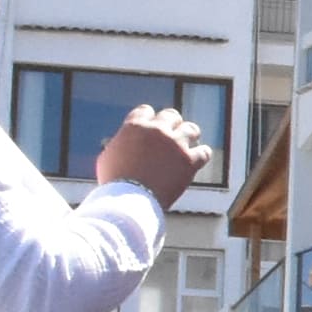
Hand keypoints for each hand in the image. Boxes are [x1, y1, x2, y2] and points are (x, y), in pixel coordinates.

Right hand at [96, 103, 211, 203]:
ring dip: (189, 136)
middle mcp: (157, 130)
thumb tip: (121, 145)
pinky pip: (204, 152)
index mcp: (134, 126)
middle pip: (171, 115)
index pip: (146, 111)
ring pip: (191, 129)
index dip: (150, 119)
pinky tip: (198, 159)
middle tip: (172, 135)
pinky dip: (202, 154)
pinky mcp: (188, 161)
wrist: (128, 200)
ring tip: (188, 144)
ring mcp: (175, 144)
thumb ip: (119, 146)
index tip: (152, 128)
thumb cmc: (113, 183)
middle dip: (172, 124)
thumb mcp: (108, 158)